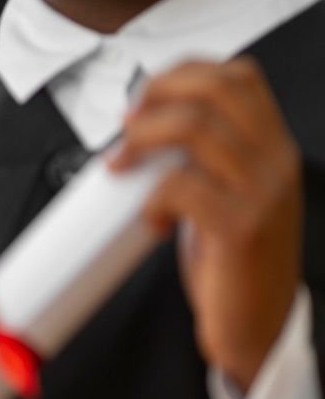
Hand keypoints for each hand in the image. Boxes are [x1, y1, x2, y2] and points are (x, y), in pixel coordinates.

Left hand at [110, 58, 302, 389]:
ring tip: (122, 166)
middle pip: (216, 89)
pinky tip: (150, 218)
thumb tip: (144, 129)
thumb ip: (203, 159)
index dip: (184, 73)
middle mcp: (275, 162)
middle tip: (125, 126)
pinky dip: (152, 196)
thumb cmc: (233, 262)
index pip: (239, 76)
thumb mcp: (226, 195)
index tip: (145, 98)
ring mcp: (262, 194)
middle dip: (157, 96)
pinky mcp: (240, 229)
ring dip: (142, 140)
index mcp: (273, 148)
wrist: (257, 326)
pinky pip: (182, 186)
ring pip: (194, 129)